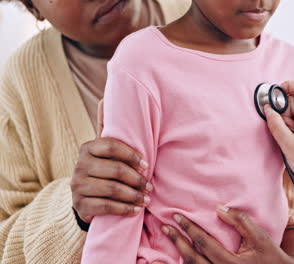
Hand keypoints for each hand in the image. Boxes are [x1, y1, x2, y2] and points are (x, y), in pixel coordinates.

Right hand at [71, 100, 152, 222]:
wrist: (87, 200)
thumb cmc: (104, 169)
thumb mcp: (105, 151)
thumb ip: (106, 128)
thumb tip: (104, 99)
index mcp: (87, 148)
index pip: (111, 145)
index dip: (131, 155)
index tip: (146, 165)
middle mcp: (79, 165)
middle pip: (114, 170)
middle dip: (137, 179)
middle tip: (150, 186)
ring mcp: (77, 185)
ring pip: (112, 189)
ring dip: (133, 195)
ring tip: (146, 198)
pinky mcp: (80, 204)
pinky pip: (106, 206)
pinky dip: (125, 208)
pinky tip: (136, 209)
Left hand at [162, 206, 293, 263]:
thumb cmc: (270, 256)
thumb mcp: (259, 237)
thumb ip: (240, 221)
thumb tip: (218, 208)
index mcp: (229, 263)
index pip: (203, 242)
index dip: (189, 228)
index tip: (177, 217)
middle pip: (192, 258)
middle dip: (177, 241)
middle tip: (166, 227)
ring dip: (177, 255)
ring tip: (165, 244)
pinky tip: (168, 261)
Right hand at [265, 81, 293, 190]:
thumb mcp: (287, 144)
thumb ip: (276, 124)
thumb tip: (268, 110)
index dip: (286, 88)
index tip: (273, 99)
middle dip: (283, 112)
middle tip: (281, 130)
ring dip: (286, 124)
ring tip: (288, 142)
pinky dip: (292, 131)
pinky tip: (291, 145)